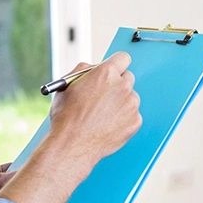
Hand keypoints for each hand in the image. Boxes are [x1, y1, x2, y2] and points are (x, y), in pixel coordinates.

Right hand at [47, 52, 142, 171]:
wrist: (72, 145)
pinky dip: (124, 119)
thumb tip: (94, 68)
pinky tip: (108, 125)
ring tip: (102, 115)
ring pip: (131, 97)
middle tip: (106, 94)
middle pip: (128, 77)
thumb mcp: (68, 84)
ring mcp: (131, 104)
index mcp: (106, 73)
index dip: (116, 64)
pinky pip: (133, 115)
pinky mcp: (135, 121)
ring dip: (121, 102)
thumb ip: (84, 71)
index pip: (123, 58)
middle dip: (118, 83)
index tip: (114, 70)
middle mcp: (122, 86)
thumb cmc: (67, 116)